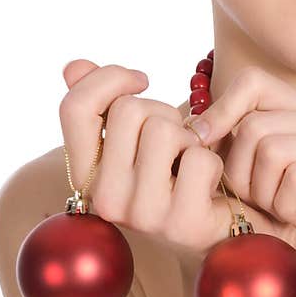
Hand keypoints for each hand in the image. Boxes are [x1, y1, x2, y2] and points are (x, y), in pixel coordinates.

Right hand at [59, 58, 239, 266]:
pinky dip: (214, 160)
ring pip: (164, 130)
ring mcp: (141, 215)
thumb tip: (74, 67)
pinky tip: (210, 183)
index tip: (143, 79)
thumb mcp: (140, 137)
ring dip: (190, 136)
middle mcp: (104, 199)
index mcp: (87, 176)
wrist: (222, 229)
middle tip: (178, 139)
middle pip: (128, 110)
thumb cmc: (179, 174)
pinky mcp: (181, 223)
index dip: (109, 79)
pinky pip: (199, 158)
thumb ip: (105, 103)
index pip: (74, 108)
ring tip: (191, 160)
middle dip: (164, 111)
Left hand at [189, 65, 295, 296]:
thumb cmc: (280, 230)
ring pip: (273, 148)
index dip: (221, 112)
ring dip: (262, 193)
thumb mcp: (245, 179)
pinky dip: (285, 205)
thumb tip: (194, 123)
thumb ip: (228, 142)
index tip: (205, 149)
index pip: (254, 81)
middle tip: (257, 203)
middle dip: (239, 172)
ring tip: (278, 212)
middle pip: (255, 123)